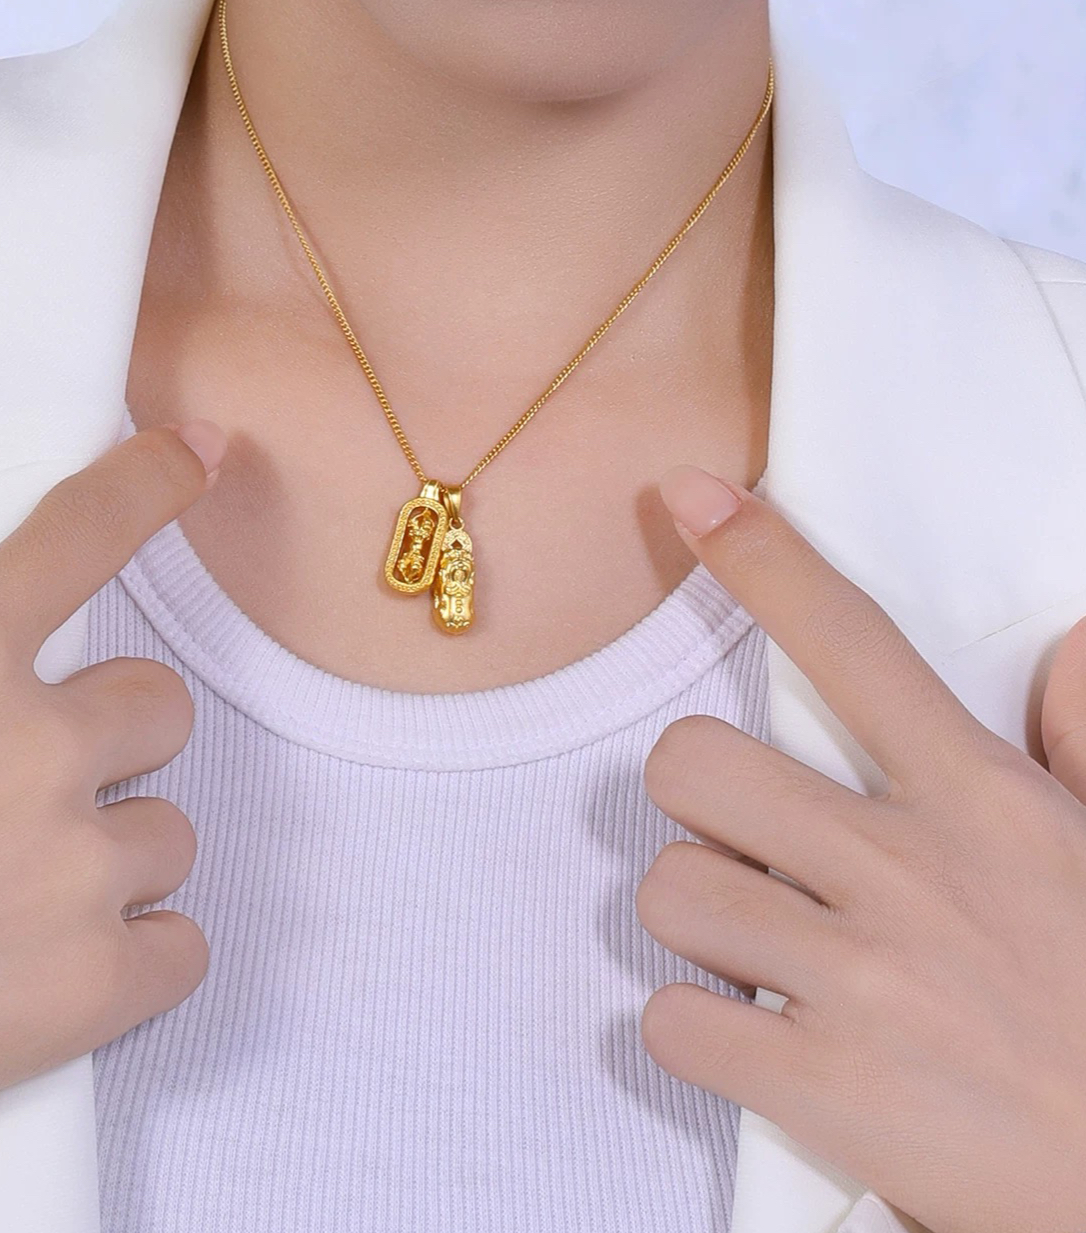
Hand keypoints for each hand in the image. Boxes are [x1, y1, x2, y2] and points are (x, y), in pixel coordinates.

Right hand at [0, 420, 226, 1147]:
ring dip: (115, 858)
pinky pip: (184, 945)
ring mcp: (80, 870)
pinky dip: (139, 957)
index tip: (201, 454)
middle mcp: (38, 749)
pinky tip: (60, 970)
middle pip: (158, 704)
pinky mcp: (98, 984)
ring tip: (16, 900)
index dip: (147, 484)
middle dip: (112, 740)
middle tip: (32, 790)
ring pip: (171, 832)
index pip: (77, 534)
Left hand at [636, 464, 1085, 1232]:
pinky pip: (669, 1023)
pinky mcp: (814, 1087)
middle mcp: (903, 871)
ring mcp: (853, 980)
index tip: (691, 495)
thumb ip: (1084, 741)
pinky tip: (756, 1039)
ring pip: (667, 893)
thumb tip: (1066, 642)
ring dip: (699, 921)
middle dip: (697, 798)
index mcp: (980, 802)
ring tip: (768, 953)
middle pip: (692, 765)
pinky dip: (696, 1032)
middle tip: (750, 841)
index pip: (851, 640)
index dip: (762, 557)